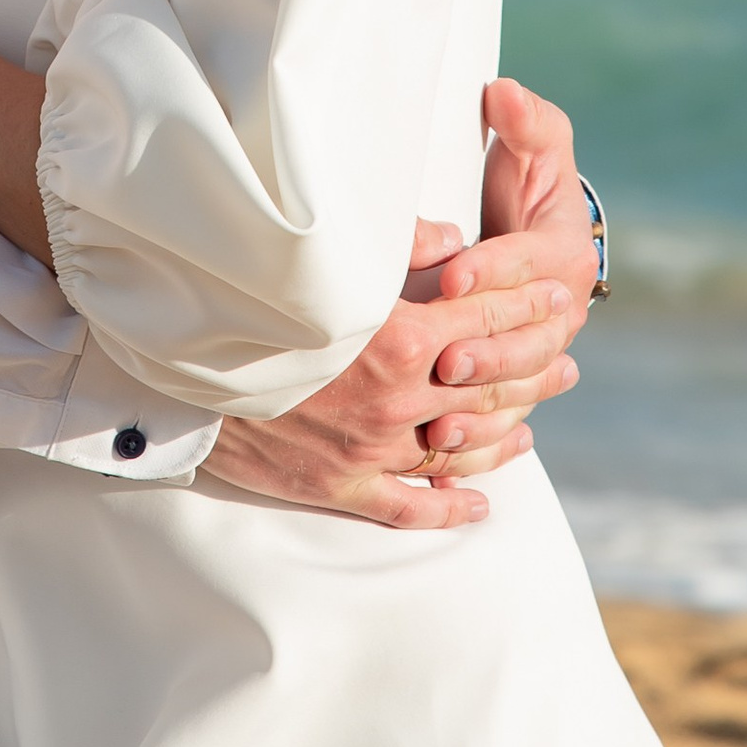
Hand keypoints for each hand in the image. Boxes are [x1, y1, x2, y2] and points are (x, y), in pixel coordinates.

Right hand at [205, 248, 579, 528]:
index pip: (487, 320)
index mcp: (397, 337)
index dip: (530, 305)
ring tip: (535, 422)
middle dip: (535, 369)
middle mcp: (395, 399)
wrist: (178, 371)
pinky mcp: (339, 485)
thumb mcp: (326, 263)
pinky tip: (478, 504)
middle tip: (568, 360)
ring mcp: (370, 449)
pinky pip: (408, 505)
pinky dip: (448, 507)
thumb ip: (396, 247)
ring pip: (461, 449)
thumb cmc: (249, 303)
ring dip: (506, 435)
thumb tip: (456, 240)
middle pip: (488, 385)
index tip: (559, 297)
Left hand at [409, 78, 597, 472]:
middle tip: (444, 359)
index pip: (529, 263)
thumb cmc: (524, 183)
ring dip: (485, 405)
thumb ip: (523, 122)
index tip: (449, 272)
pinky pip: (508, 421)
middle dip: (489, 351)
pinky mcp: (520, 387)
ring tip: (442, 416)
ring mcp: (544, 354)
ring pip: (523, 388)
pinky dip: (480, 440)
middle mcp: (561, 310)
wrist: (529, 243)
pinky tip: (444, 450)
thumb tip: (502, 92)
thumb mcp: (530, 147)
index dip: (492, 269)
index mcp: (563, 253)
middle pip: (532, 340)